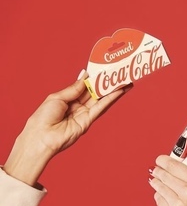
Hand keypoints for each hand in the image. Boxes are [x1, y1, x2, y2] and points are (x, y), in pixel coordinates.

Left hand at [4, 73, 130, 185]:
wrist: (41, 137)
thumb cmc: (43, 117)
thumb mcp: (58, 97)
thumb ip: (74, 88)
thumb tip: (85, 75)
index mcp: (68, 99)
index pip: (84, 86)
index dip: (94, 77)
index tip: (104, 68)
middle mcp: (78, 106)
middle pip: (95, 92)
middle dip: (106, 83)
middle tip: (119, 72)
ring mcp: (84, 114)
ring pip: (101, 99)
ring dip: (113, 90)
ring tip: (125, 80)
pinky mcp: (88, 122)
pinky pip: (101, 108)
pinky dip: (110, 99)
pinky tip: (119, 91)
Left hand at [148, 155, 186, 205]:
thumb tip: (175, 170)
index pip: (175, 165)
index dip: (164, 161)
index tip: (160, 160)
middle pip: (164, 175)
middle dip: (158, 172)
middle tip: (155, 170)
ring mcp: (177, 205)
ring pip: (158, 187)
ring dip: (156, 184)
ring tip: (156, 182)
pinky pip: (159, 201)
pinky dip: (160, 199)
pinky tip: (165, 200)